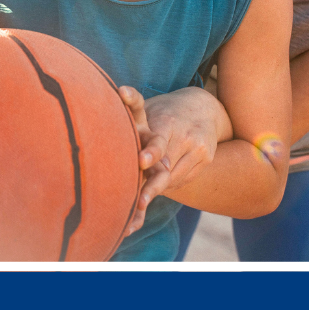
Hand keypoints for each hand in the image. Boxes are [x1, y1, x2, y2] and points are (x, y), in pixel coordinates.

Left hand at [118, 85, 228, 230]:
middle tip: (134, 203)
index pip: (158, 143)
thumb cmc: (165, 109)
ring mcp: (199, 148)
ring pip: (173, 179)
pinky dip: (168, 185)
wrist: (204, 106)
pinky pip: (182, 181)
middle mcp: (187, 135)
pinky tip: (157, 182)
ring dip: (154, 188)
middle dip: (147, 186)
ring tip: (138, 195)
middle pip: (165, 169)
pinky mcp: (207, 158)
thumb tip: (102, 130)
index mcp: (168, 121)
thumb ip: (130, 121)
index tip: (140, 163)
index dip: (149, 155)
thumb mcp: (148, 109)